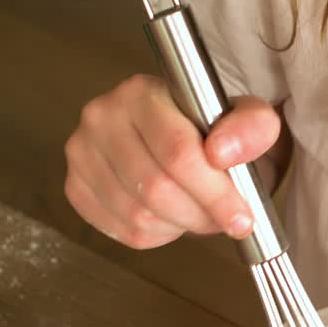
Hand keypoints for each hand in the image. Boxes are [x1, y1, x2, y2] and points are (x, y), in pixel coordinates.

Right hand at [63, 74, 281, 247]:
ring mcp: (82, 152)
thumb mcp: (249, 119)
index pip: (177, 151)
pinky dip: (157, 234)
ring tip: (200, 212)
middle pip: (156, 187)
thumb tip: (222, 153)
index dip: (213, 192)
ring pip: (138, 215)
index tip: (241, 217)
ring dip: (180, 225)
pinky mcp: (76, 186)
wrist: (186, 138)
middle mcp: (103, 116)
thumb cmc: (215, 129)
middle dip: (200, 213)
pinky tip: (172, 216)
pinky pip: (121, 230)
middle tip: (226, 219)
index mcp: (142, 92)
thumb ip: (251, 128)